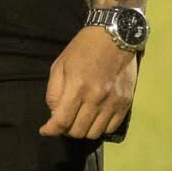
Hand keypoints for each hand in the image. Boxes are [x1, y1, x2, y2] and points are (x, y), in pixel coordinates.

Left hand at [40, 26, 136, 140]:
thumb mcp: (59, 66)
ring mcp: (113, 102)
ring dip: (83, 130)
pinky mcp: (126, 103)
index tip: (45, 130)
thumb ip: (54, 92)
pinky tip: (94, 117)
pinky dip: (100, 127)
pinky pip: (111, 127)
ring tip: (79, 119)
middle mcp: (96, 98)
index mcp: (77, 87)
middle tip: (63, 121)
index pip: (62, 121)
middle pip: (78, 131)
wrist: (114, 37)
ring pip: (95, 133)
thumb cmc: (82, 50)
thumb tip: (54, 115)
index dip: (51, 130)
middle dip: (66, 130)